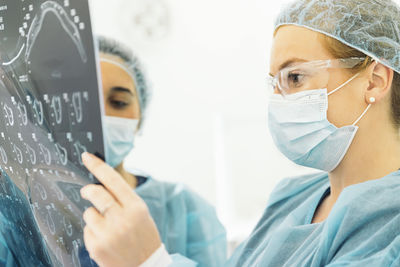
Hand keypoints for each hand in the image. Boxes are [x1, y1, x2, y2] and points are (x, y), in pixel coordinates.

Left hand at [80, 152, 160, 266]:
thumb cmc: (144, 238)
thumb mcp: (141, 215)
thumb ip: (124, 200)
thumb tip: (101, 184)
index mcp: (136, 207)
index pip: (114, 180)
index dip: (98, 166)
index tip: (86, 157)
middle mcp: (122, 218)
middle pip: (96, 192)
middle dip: (88, 190)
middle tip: (87, 192)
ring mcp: (108, 233)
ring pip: (89, 213)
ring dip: (94, 217)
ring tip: (107, 228)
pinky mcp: (97, 246)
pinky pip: (87, 230)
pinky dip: (93, 233)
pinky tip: (105, 240)